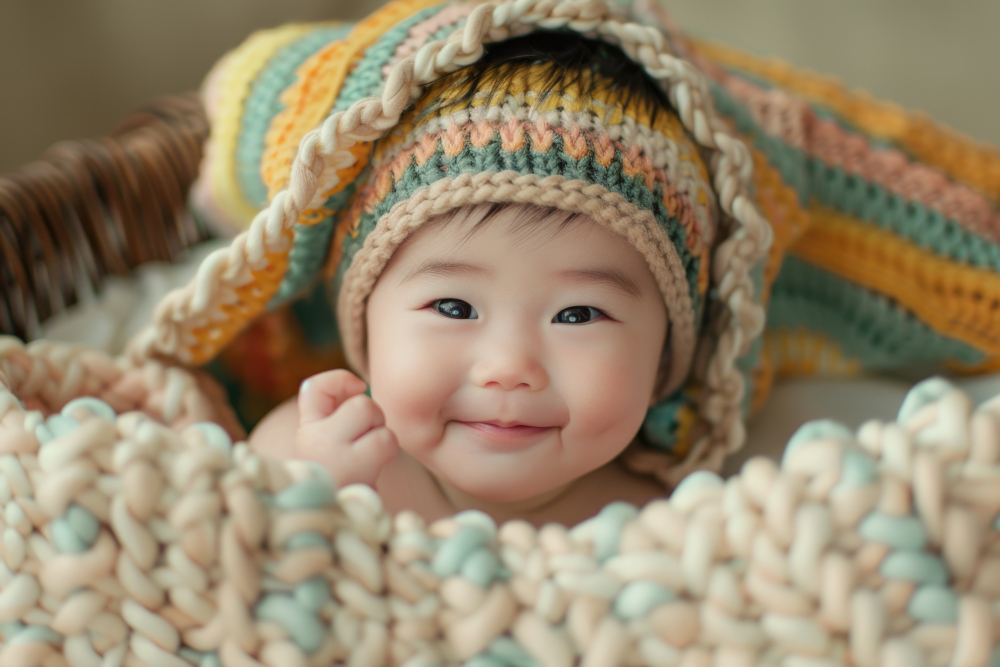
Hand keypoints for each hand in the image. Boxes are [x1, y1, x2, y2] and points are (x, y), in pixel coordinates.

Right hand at [295, 369, 398, 488]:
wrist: (335, 528)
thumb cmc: (342, 483)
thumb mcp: (330, 448)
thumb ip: (337, 416)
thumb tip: (358, 386)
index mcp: (306, 430)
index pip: (314, 387)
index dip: (340, 381)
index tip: (356, 389)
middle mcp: (313, 437)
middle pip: (360, 402)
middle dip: (374, 418)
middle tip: (368, 439)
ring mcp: (331, 451)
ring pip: (372, 414)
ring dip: (382, 435)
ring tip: (370, 457)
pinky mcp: (353, 466)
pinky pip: (385, 439)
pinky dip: (388, 450)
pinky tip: (375, 467)